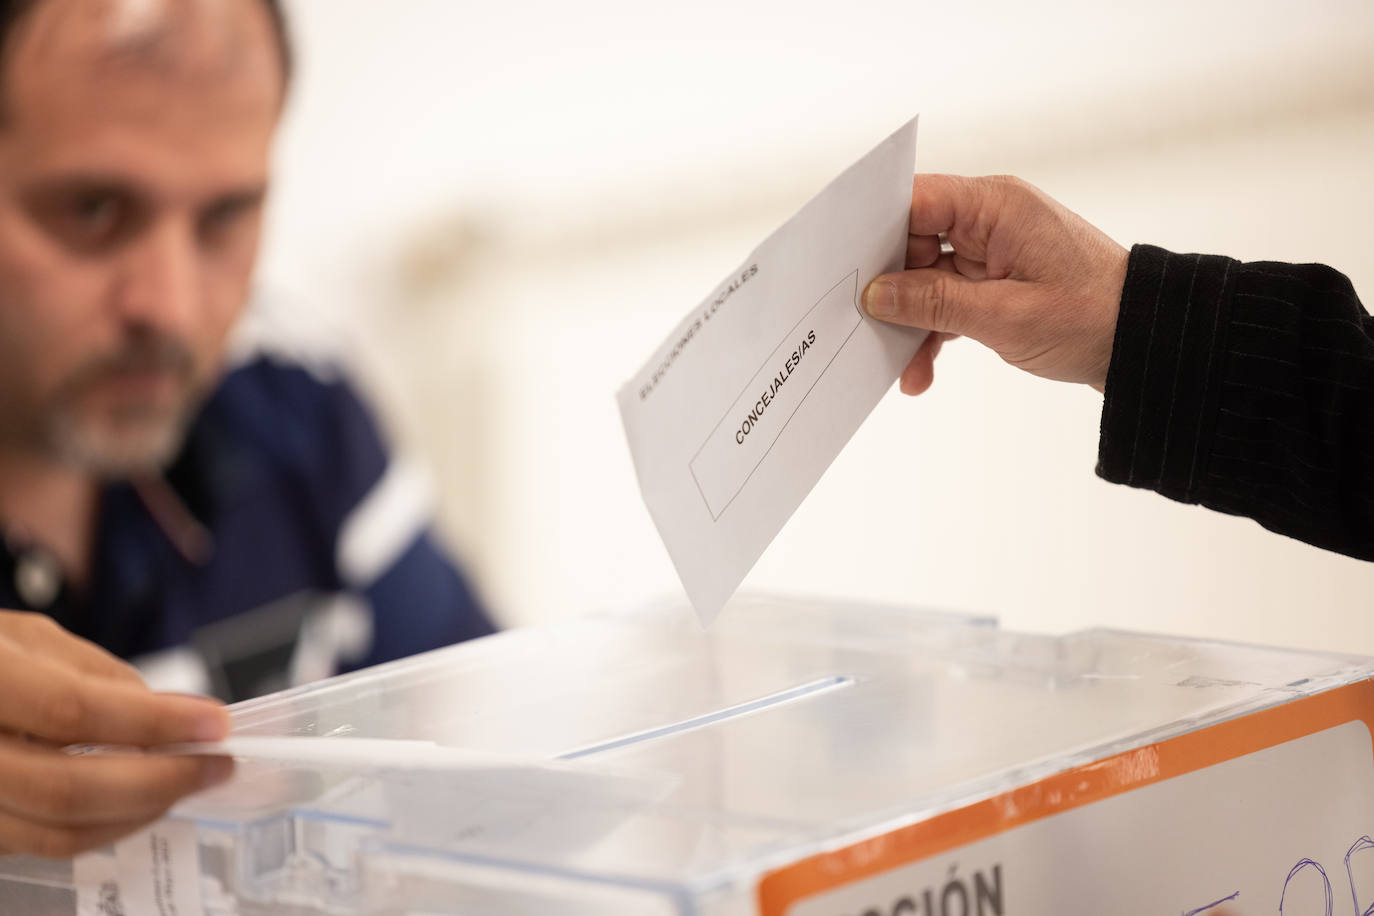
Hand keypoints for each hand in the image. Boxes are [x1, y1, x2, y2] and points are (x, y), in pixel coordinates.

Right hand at [0, 611, 232, 857]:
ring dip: (138, 812)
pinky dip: (101, 827)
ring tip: (186, 783)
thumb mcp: (28, 639)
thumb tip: (182, 715)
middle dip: (159, 782)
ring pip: (55, 833)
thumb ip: (103, 677)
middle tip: (216, 765)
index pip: (72, 712)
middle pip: (66, 789)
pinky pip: (40, 844)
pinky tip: (136, 800)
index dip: (152, 723)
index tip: (216, 724)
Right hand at [863, 174, 1128, 393]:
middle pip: (912, 241)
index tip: (845, 266)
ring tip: (904, 368)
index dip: (874, 229)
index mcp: (995, 207)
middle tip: (866, 328)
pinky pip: (947, 298)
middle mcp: (990, 219)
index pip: (914, 200)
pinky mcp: (996, 280)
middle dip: (891, 290)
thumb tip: (876, 294)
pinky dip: (934, 331)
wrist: (1146, 343)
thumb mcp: (1004, 316)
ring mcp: (992, 250)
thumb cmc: (1092, 318)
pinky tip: (922, 370)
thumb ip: (933, 302)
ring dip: (912, 322)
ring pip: (926, 277)